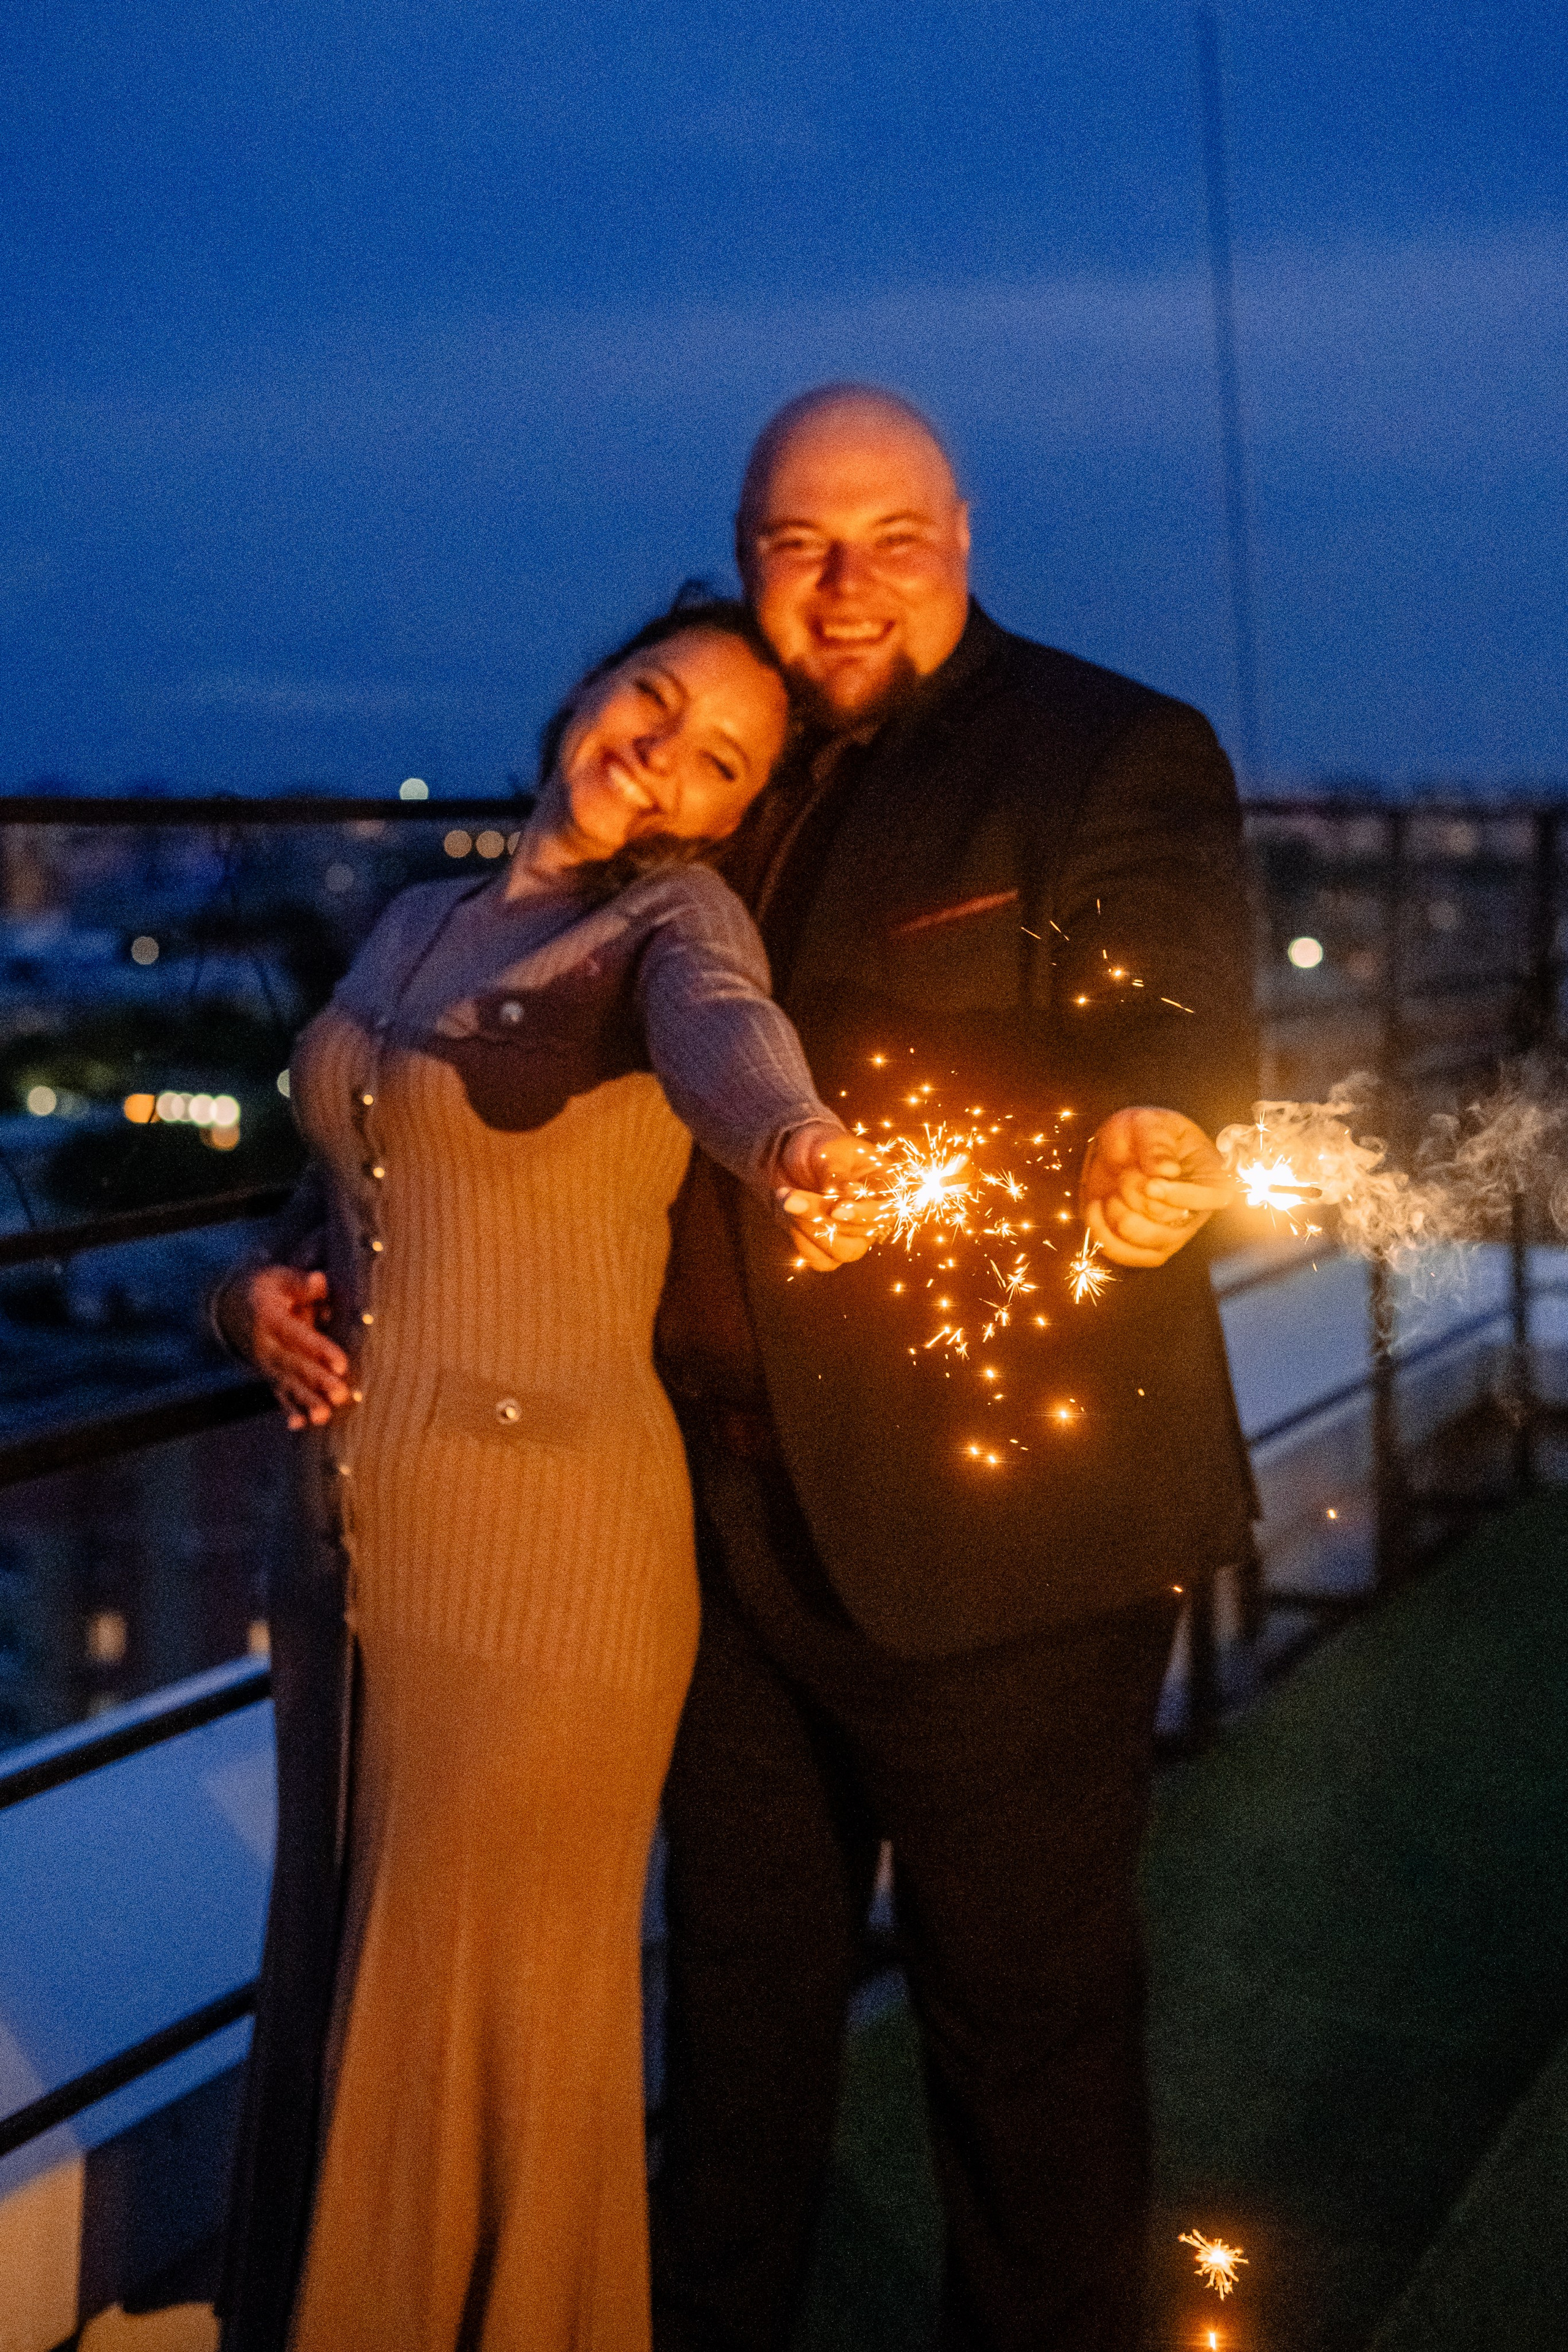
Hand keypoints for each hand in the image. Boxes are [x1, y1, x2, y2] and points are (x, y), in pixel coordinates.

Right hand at [220, 1265, 353, 1428]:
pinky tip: (299, 1425)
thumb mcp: (277, 1279)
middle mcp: (265, 1346)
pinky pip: (279, 1395)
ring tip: (324, 1416)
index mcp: (269, 1319)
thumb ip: (299, 1284)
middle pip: (294, 1365)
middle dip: (317, 1382)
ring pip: (288, 1385)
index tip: (341, 1364)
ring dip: (307, 1402)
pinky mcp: (270, 1376)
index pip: (296, 1336)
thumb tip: (319, 1281)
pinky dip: (289, 1410)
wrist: (229, 1309)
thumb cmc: (265, 1291)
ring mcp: (267, 1365)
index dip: (319, 1350)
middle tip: (340, 1394)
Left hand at [773, 1125, 885, 1272]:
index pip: (886, 1209)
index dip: (862, 1214)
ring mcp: (854, 1234)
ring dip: (810, 1229)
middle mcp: (874, 1213)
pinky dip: (801, 1241)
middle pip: (861, 1232)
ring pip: (843, 1251)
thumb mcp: (827, 1152)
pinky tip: (788, 1215)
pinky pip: (821, 1260)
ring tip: (787, 1201)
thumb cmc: (816, 1148)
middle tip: (790, 1197)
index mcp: (884, 1184)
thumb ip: (838, 1174)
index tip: (836, 1210)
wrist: (788, 1158)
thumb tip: (851, 1194)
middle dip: (821, 1215)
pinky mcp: (830, 1247)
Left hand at [1080, 1107, 1232, 1267]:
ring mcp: (1171, 1233)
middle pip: (1174, 1223)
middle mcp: (1196, 1211)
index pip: (1214, 1198)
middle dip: (1139, 1196)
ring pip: (1150, 1244)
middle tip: (1127, 1173)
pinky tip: (1096, 1207)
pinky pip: (1125, 1255)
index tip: (1152, 1184)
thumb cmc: (1142, 1132)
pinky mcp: (1143, 1247)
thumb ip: (1156, 1142)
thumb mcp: (1148, 1123)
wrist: (1119, 1148)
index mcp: (1210, 1176)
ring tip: (1113, 1191)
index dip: (1182, 1196)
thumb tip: (1166, 1170)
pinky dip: (1103, 1233)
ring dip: (1120, 1216)